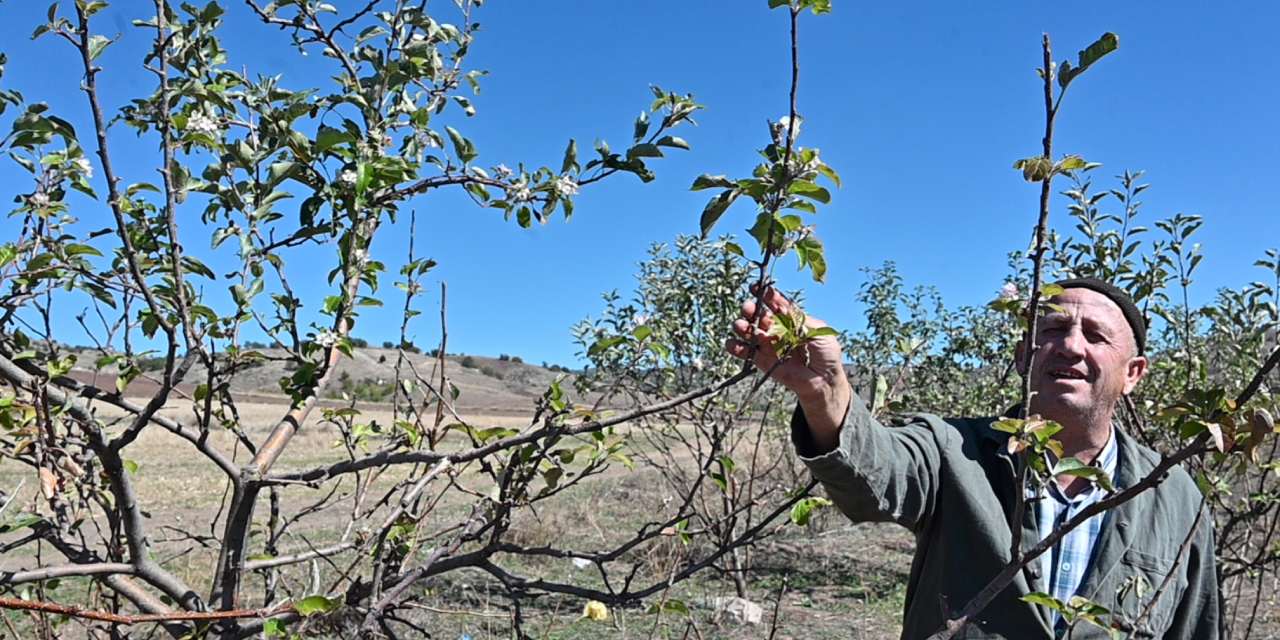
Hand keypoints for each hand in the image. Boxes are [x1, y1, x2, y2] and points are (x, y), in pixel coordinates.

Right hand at [725, 286, 850, 451]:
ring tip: (740, 325)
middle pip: (760, 316)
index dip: (766, 295)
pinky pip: (746, 353)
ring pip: (751, 332)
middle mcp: (778, 329)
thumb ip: (800, 320)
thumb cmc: (826, 354)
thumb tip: (782, 309)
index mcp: (791, 319)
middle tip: (747, 307)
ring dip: (743, 326)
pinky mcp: (763, 361)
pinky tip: (731, 344)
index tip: (756, 287)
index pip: (776, 304)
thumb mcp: (818, 331)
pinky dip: (736, 348)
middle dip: (752, 310)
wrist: (823, 381)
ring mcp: (769, 345)